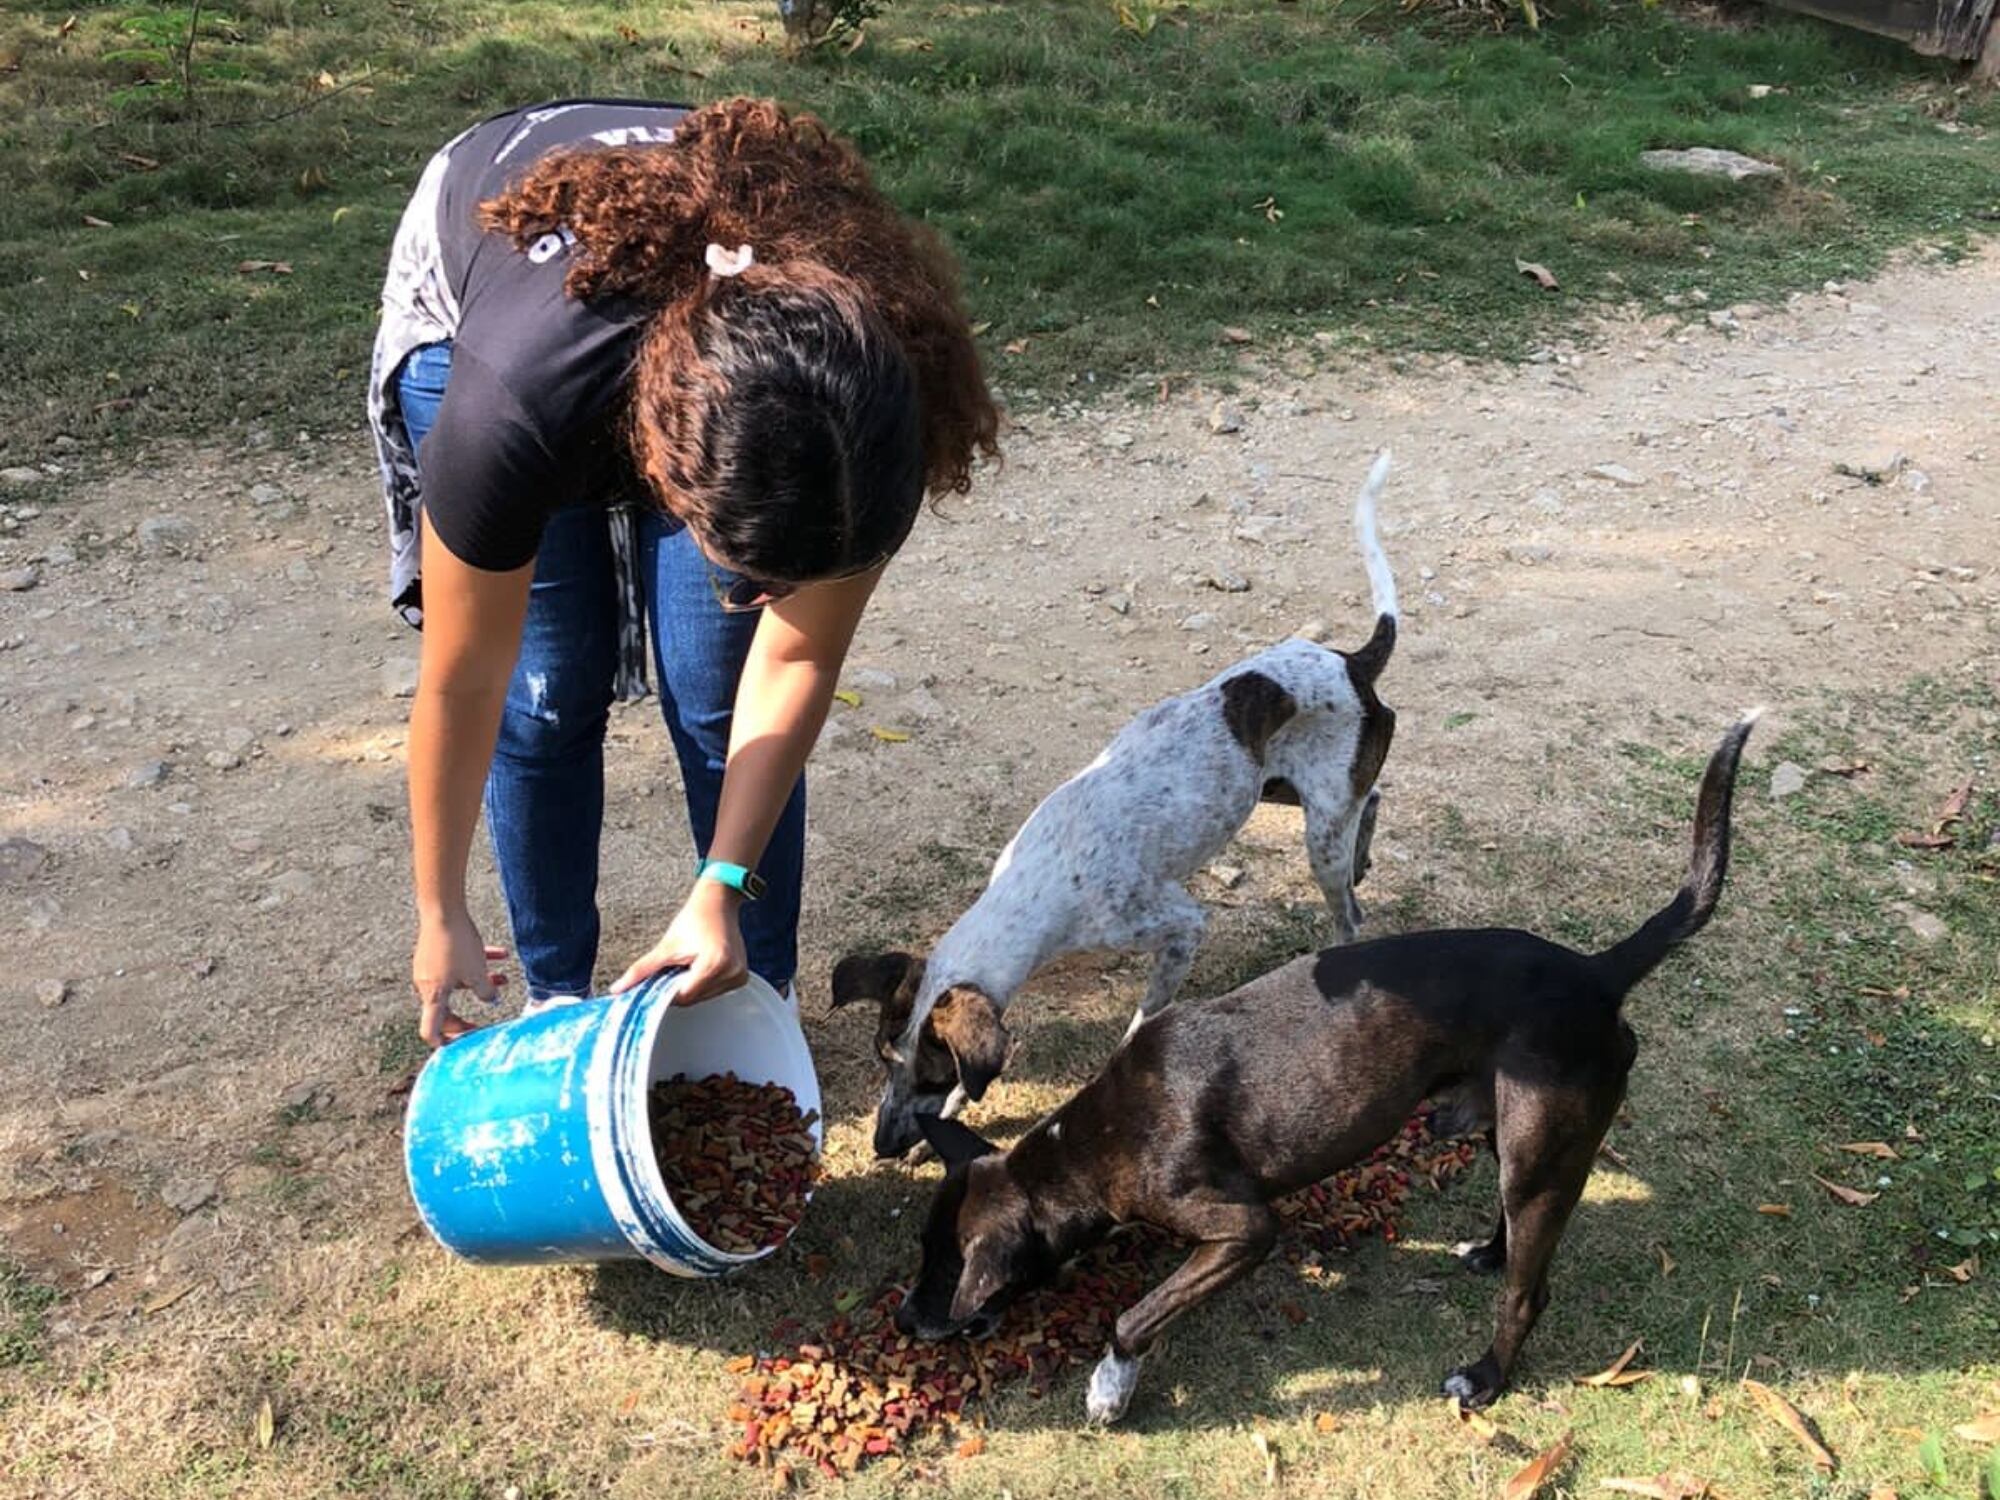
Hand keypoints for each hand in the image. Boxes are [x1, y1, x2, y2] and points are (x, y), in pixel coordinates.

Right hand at [412, 911, 507, 1046]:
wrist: (442, 910)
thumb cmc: (456, 943)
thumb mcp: (477, 972)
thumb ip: (486, 992)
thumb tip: (492, 1001)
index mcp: (433, 995)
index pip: (430, 1030)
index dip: (444, 1042)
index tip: (459, 1046)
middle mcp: (427, 985)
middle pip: (444, 1010)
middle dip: (464, 1019)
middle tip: (481, 1026)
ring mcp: (430, 968)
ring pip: (456, 984)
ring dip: (479, 983)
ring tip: (504, 980)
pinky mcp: (435, 953)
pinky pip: (457, 965)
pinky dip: (475, 963)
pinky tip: (500, 954)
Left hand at [610, 878, 746, 1003]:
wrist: (718, 902)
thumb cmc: (695, 918)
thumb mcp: (666, 946)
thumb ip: (642, 970)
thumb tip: (618, 988)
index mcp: (714, 964)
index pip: (683, 996)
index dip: (667, 991)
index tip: (658, 980)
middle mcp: (731, 972)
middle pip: (694, 997)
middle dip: (678, 987)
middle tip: (674, 967)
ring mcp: (739, 976)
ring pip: (704, 996)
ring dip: (691, 986)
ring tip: (689, 963)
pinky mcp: (741, 977)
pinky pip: (715, 991)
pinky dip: (703, 983)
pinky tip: (700, 965)